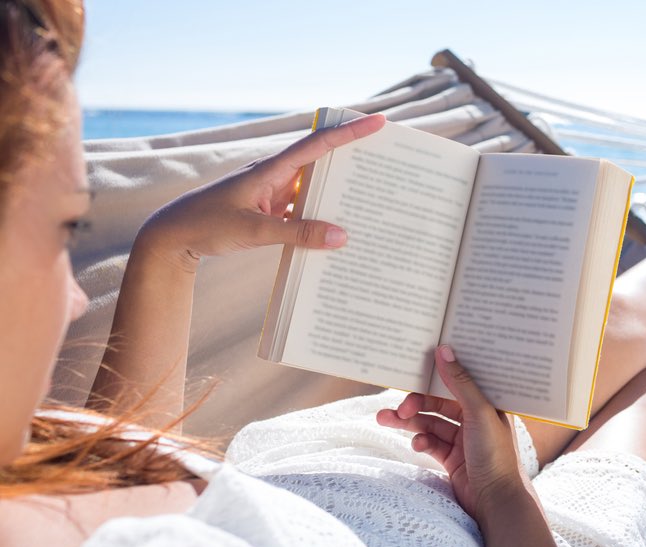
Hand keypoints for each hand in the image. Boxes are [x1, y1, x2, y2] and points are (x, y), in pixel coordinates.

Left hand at [136, 113, 386, 271]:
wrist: (171, 237)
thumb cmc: (206, 225)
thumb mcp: (253, 231)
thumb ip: (298, 233)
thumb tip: (341, 236)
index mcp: (270, 169)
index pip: (318, 145)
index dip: (349, 133)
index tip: (378, 122)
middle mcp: (274, 176)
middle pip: (322, 161)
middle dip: (353, 157)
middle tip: (386, 158)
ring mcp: (272, 194)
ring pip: (314, 188)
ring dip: (338, 191)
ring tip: (372, 197)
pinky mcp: (269, 211)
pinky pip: (303, 210)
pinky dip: (321, 217)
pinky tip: (338, 230)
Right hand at [376, 345, 526, 520]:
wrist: (496, 502)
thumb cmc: (496, 455)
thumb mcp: (479, 413)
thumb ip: (460, 383)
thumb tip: (444, 350)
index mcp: (489, 404)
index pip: (460, 382)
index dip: (439, 374)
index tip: (416, 366)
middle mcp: (477, 419)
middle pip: (440, 403)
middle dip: (416, 403)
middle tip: (398, 407)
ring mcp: (464, 440)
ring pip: (431, 423)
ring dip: (410, 421)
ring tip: (386, 419)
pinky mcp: (453, 460)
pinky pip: (430, 443)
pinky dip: (421, 441)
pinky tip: (417, 445)